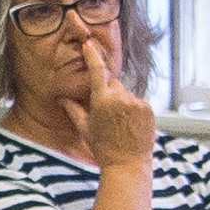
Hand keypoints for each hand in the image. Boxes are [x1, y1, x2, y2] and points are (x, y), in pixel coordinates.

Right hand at [72, 34, 158, 172]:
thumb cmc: (104, 148)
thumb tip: (61, 98)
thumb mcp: (85, 129)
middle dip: (109, 92)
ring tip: (120, 123)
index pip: (97, 71)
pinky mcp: (148, 108)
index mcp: (102, 101)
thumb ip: (73, 109)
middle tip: (107, 113)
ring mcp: (136, 102)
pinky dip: (134, 108)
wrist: (128, 164)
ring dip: (122, 102)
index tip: (89, 44)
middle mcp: (120, 98)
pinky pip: (138, 101)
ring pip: (126, 93)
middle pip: (113, 83)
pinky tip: (130, 124)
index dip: (92, 56)